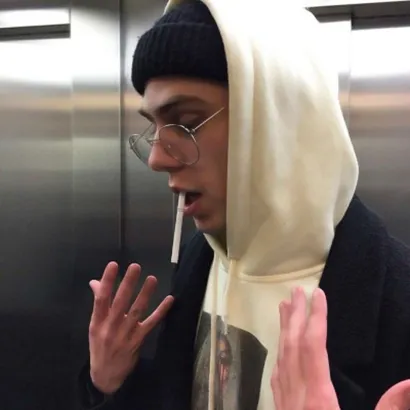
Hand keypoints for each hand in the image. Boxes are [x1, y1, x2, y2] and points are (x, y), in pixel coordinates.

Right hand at [88, 262, 173, 393]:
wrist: (106, 376)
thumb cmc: (99, 345)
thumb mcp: (94, 325)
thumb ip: (98, 303)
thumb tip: (95, 281)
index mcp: (97, 322)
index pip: (101, 299)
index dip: (107, 281)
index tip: (113, 265)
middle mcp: (110, 327)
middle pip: (120, 302)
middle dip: (127, 284)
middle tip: (135, 267)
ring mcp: (125, 334)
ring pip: (136, 311)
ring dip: (145, 294)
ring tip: (152, 279)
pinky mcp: (138, 340)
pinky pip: (151, 323)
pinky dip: (160, 311)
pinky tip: (169, 299)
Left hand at [271, 287, 409, 409]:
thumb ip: (388, 408)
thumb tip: (408, 383)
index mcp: (319, 399)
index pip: (313, 347)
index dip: (316, 318)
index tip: (318, 294)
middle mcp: (296, 395)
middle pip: (292, 347)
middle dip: (295, 316)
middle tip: (295, 291)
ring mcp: (284, 402)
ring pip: (281, 358)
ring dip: (284, 330)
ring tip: (284, 307)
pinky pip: (277, 374)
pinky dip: (280, 354)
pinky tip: (281, 348)